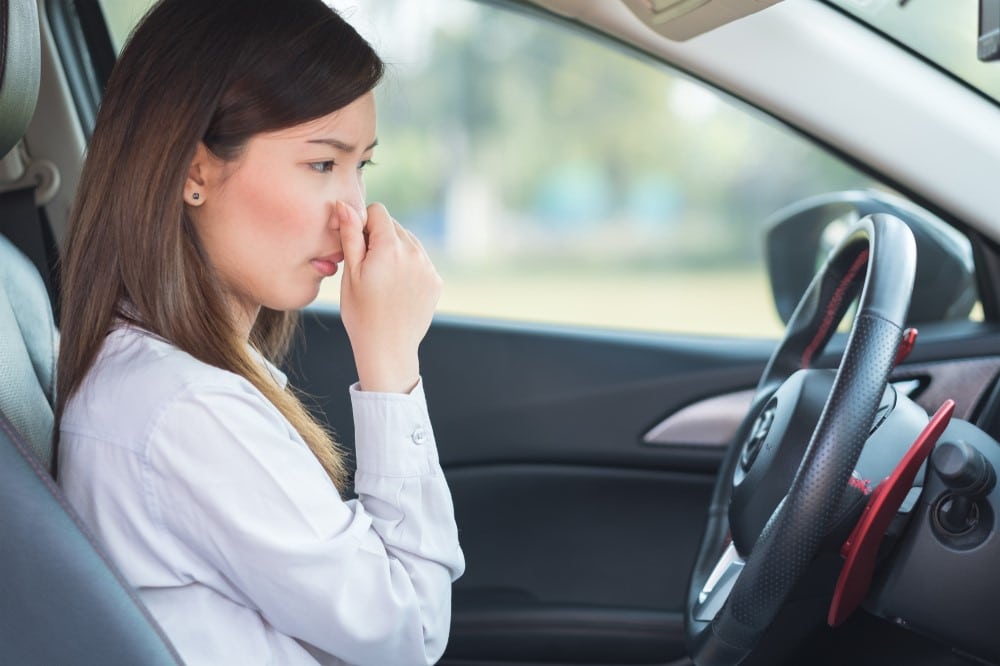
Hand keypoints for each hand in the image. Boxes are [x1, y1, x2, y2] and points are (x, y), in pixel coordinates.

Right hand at [337, 201, 441, 392]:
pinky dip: (409, 267)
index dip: (364, 225)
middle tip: (369, 269)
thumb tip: (345, 205)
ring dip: (395, 251)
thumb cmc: (361, 313)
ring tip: (383, 281)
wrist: (387, 349)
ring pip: (409, 242)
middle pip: (395, 226)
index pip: (378, 212)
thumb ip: (351, 235)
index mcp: (390, 247)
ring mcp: (428, 267)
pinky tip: (397, 290)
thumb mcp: (350, 273)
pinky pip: (420, 261)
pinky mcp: (435, 281)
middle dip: (380, 238)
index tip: (358, 249)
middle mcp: (414, 253)